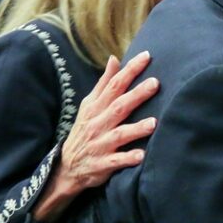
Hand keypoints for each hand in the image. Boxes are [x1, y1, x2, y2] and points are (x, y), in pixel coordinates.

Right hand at [33, 52, 158, 222]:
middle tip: (155, 83)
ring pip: (119, 135)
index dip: (130, 70)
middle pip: (118, 106)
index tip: (147, 56)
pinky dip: (128, 158)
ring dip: (136, 129)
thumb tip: (114, 58)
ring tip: (153, 123)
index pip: (114, 85)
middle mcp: (98, 123)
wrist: (67, 166)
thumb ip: (104, 82)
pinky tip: (142, 156)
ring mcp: (100, 144)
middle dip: (137, 95)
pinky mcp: (102, 164)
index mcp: (96, 107)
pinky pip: (116, 161)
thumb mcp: (90, 105)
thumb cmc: (85, 129)